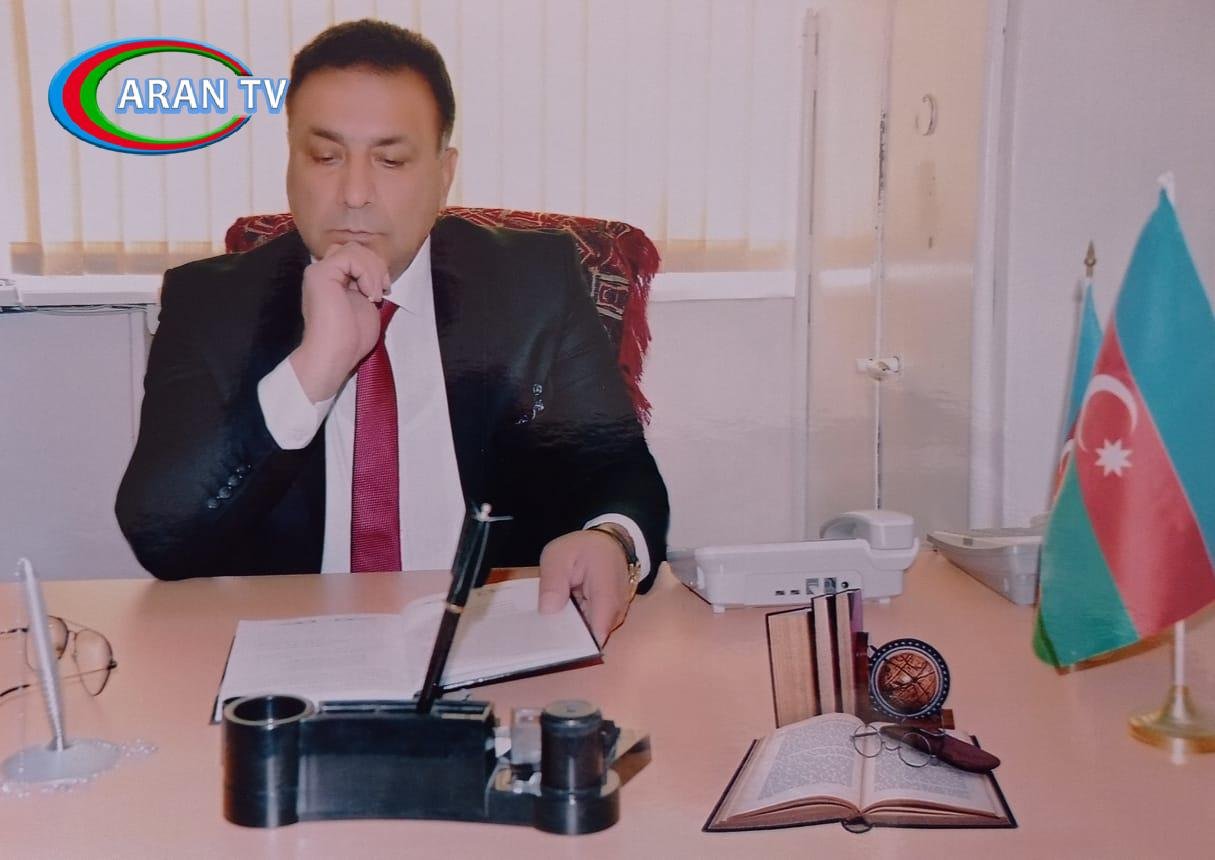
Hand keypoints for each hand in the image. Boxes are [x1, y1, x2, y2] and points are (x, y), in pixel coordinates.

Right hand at [289, 242, 391, 402]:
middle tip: (382, 290)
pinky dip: (366, 272)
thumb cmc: (350, 339)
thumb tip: (377, 273)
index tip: (383, 289)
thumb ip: (366, 285)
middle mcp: (323, 273)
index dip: (373, 267)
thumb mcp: (365, 304)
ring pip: (353, 249)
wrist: (335, 354)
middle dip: (376, 265)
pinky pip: (350, 257)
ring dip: (373, 270)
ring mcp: (319, 271)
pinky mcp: (320, 273)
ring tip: (374, 295)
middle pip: (355, 249)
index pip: (354, 257)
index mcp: (332, 280)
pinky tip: (368, 293)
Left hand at [538, 530, 635, 643]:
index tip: (547, 646)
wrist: (610, 543)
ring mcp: (614, 618)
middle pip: (589, 639)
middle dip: (565, 640)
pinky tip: (557, 621)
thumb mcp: (559, 555)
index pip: (594, 633)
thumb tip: (548, 611)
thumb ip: (553, 581)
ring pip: (589, 637)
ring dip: (568, 634)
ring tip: (544, 628)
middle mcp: (616, 613)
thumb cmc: (584, 548)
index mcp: (607, 594)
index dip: (571, 644)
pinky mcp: (609, 620)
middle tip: (538, 636)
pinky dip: (574, 627)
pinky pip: (589, 630)